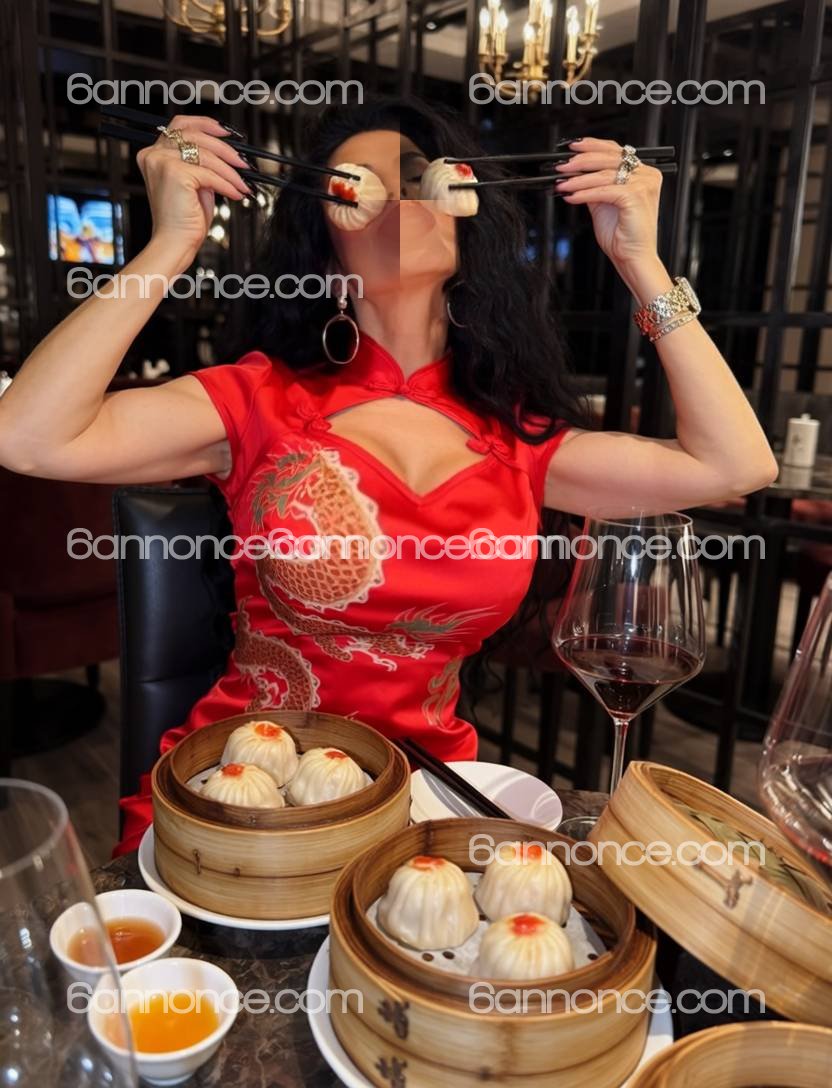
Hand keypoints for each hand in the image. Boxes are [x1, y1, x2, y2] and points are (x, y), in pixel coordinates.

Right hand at [136, 114, 253, 263]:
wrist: (174, 243)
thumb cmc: (183, 220)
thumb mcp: (194, 184)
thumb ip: (202, 165)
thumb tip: (227, 154)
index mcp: (154, 154)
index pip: (181, 125)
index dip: (205, 124)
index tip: (227, 132)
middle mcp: (154, 154)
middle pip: (196, 136)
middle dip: (225, 148)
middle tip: (243, 162)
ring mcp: (162, 162)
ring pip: (205, 155)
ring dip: (230, 170)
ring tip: (242, 183)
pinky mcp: (175, 174)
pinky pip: (209, 174)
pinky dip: (227, 184)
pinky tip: (235, 193)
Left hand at [553, 138, 661, 273]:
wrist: (633, 257)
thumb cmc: (622, 235)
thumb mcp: (603, 204)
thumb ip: (594, 186)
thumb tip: (575, 173)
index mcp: (642, 173)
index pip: (615, 151)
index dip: (592, 146)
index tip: (572, 148)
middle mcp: (646, 175)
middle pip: (608, 158)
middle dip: (580, 161)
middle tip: (562, 166)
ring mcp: (643, 184)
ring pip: (603, 175)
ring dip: (577, 180)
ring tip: (562, 184)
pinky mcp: (636, 195)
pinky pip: (603, 190)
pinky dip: (584, 193)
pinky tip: (571, 197)